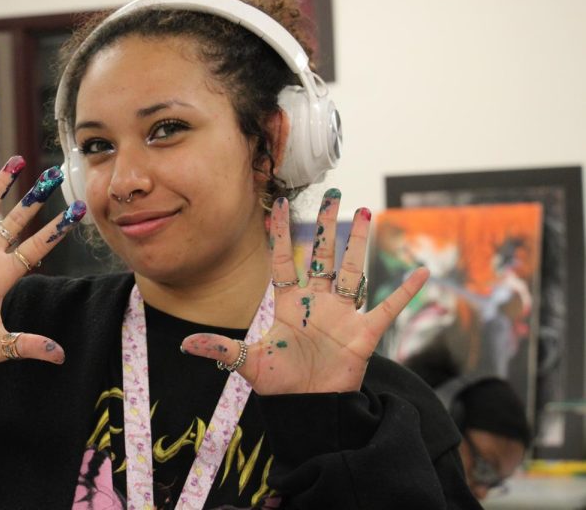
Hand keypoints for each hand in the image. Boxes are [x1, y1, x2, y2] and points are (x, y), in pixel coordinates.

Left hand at [181, 190, 427, 394]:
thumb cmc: (279, 386)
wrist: (308, 410)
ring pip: (354, 271)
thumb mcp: (249, 363)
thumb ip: (220, 349)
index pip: (283, 260)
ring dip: (360, 243)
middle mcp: (316, 302)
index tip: (279, 203)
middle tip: (332, 194)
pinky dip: (404, 293)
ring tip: (366, 213)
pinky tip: (421, 273)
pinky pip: (387, 309)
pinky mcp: (364, 334)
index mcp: (289, 304)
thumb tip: (184, 345)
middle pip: (322, 256)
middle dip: (326, 226)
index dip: (281, 233)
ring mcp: (342, 315)